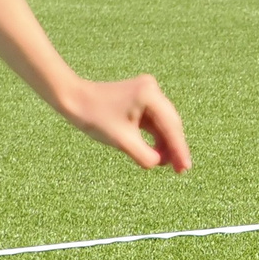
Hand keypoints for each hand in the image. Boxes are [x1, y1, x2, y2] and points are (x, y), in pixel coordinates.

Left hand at [56, 74, 191, 171]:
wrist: (73, 99)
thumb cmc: (94, 117)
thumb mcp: (122, 141)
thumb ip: (145, 155)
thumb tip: (161, 162)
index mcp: (150, 95)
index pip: (170, 127)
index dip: (179, 149)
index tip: (186, 168)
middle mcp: (153, 89)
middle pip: (170, 123)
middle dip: (174, 147)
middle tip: (181, 170)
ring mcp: (147, 92)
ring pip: (163, 123)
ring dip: (165, 143)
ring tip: (170, 165)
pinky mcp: (141, 98)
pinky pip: (153, 120)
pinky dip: (155, 136)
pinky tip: (158, 152)